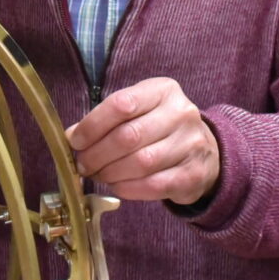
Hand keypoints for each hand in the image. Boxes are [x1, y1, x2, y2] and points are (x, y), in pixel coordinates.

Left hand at [65, 77, 219, 204]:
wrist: (205, 152)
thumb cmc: (160, 128)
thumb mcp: (139, 112)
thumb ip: (107, 120)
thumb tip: (72, 137)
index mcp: (163, 91)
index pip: (122, 104)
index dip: (92, 125)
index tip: (75, 141)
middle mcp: (181, 113)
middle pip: (129, 136)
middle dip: (98, 154)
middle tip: (83, 164)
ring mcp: (191, 144)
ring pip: (141, 163)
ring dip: (111, 173)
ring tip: (99, 175)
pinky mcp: (193, 174)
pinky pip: (153, 185)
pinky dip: (128, 189)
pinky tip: (117, 186)